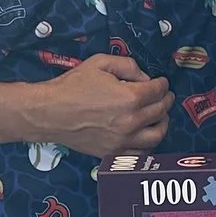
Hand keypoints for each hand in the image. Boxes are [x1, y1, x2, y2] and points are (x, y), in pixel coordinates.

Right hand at [28, 54, 171, 157]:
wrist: (49, 113)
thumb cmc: (72, 86)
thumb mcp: (100, 63)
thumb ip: (127, 65)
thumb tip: (144, 78)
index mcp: (130, 98)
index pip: (158, 91)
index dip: (163, 84)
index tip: (161, 82)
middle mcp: (131, 122)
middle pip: (161, 112)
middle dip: (166, 101)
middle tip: (164, 96)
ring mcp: (123, 141)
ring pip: (157, 135)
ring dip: (162, 123)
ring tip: (159, 116)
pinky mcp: (113, 153)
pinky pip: (141, 153)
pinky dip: (149, 144)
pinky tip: (145, 135)